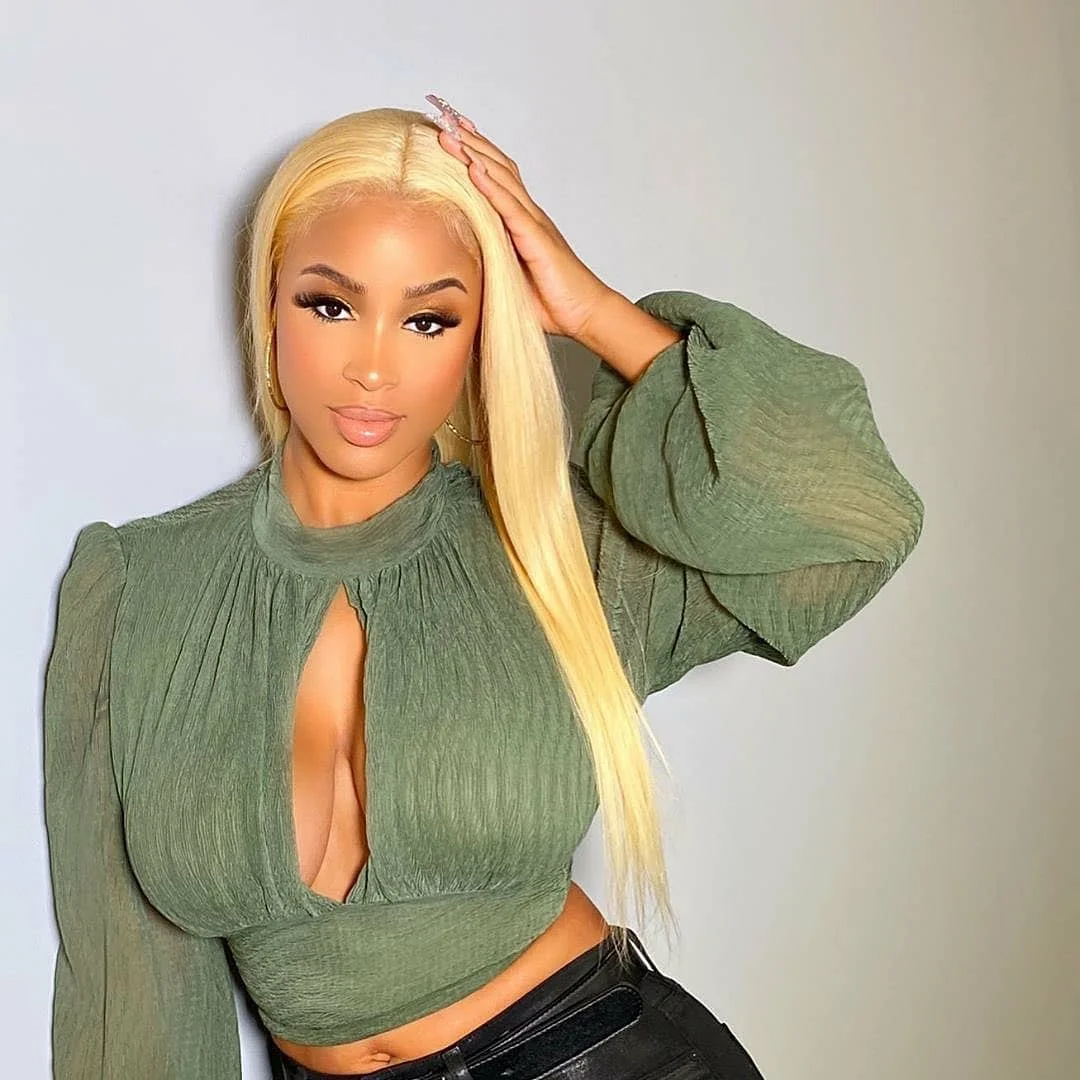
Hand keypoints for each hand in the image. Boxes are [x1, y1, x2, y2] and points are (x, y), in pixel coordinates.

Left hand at [434, 119, 612, 339]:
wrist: (586, 314)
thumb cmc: (552, 300)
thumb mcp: (509, 277)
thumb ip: (488, 262)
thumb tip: (458, 263)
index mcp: (520, 222)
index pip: (494, 176)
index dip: (472, 152)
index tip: (449, 130)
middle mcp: (529, 215)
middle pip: (496, 166)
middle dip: (468, 140)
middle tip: (442, 114)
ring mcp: (535, 224)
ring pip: (502, 179)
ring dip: (474, 154)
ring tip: (450, 132)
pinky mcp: (538, 240)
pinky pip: (512, 209)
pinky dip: (492, 188)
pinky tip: (474, 170)